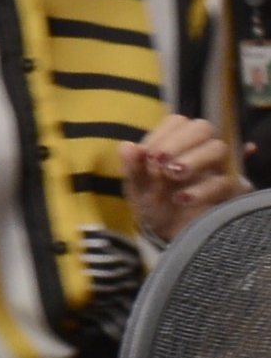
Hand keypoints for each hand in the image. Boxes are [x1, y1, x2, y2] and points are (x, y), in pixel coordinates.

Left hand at [126, 114, 240, 240]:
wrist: (168, 235)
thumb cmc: (154, 205)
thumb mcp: (137, 188)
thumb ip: (132, 167)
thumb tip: (127, 147)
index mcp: (177, 145)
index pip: (178, 122)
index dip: (162, 135)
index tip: (147, 156)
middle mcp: (200, 151)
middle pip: (203, 128)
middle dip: (179, 142)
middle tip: (160, 163)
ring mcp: (218, 168)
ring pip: (218, 148)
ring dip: (192, 159)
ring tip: (171, 175)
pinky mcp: (230, 191)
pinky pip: (224, 182)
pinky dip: (201, 188)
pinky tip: (181, 198)